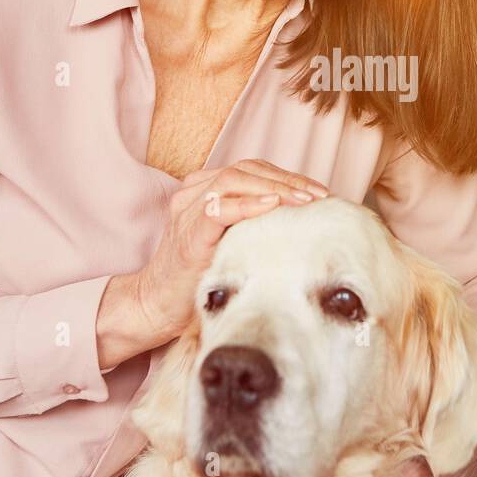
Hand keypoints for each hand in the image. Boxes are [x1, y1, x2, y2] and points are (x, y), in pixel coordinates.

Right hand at [96, 160, 328, 367]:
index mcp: (205, 190)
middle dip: (288, 180)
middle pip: (247, 169)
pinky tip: (272, 206)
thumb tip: (303, 223)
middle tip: (320, 195)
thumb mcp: (231, 243)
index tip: (319, 192)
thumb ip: (254, 225)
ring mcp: (188, 211)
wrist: (155, 306)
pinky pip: (217, 209)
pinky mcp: (187, 234)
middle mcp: (194, 193)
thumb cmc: (197, 278)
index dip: (288, 177)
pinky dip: (247, 204)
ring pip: (234, 180)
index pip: (253, 170)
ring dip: (274, 187)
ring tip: (304, 200)